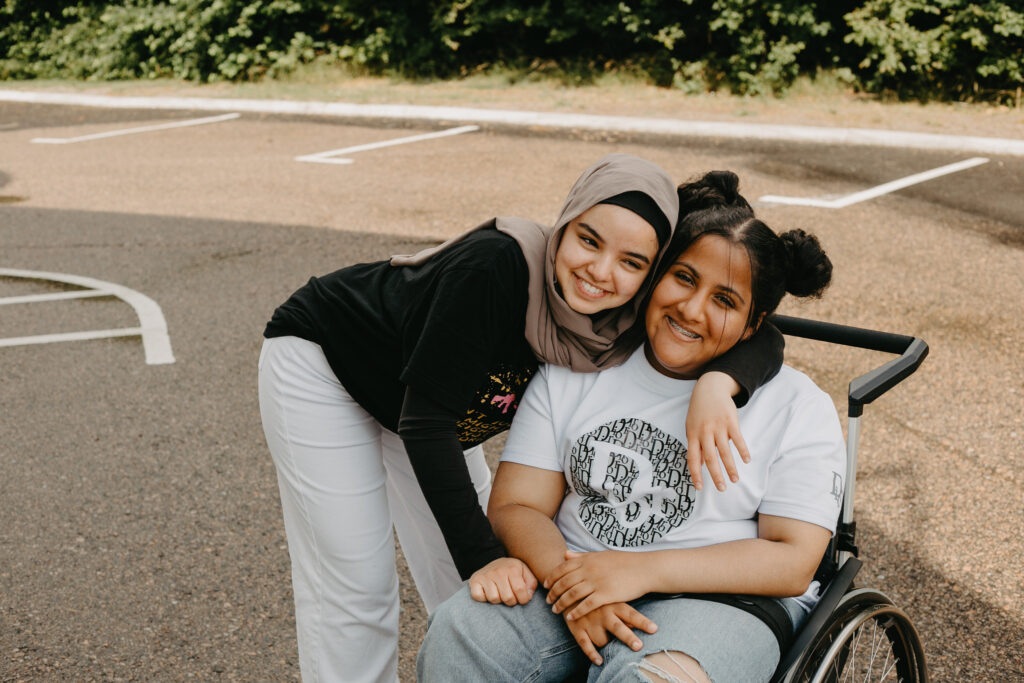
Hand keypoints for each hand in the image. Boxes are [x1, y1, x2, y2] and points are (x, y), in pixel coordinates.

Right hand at [468, 557, 537, 604]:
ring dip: (498, 600)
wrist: (494, 562)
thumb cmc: (512, 571)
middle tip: (511, 596)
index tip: (522, 598)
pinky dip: (483, 598)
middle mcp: (498, 571)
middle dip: (511, 602)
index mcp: (512, 568)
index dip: (523, 599)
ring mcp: (485, 576)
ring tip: (500, 593)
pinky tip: (488, 592)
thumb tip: (528, 595)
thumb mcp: (525, 572)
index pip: (520, 591)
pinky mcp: (474, 581)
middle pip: (508, 598)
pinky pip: (479, 597)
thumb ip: (531, 583)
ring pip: (494, 599)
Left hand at [544, 550, 646, 619]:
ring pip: (572, 594)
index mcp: (587, 559)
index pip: (562, 568)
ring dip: (561, 603)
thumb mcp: (600, 555)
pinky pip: (586, 605)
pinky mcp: (606, 594)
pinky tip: (570, 617)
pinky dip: (576, 612)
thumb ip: (581, 556)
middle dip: (553, 592)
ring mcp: (597, 582)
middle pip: (564, 582)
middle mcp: (589, 570)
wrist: (643, 568)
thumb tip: (565, 554)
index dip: (551, 577)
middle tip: (547, 601)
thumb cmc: (623, 562)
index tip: (545, 585)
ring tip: (555, 611)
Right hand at [564, 602, 657, 665]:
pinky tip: (599, 661)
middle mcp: (603, 613)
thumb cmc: (598, 598)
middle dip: (628, 637)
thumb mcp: (611, 599)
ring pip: (602, 640)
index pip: (631, 614)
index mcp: (614, 604)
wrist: (569, 589)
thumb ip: (624, 612)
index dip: (642, 622)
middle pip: (618, 627)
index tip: (654, 629)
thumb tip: (637, 624)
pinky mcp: (577, 628)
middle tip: (638, 646)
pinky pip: (585, 644)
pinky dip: (592, 654)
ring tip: (612, 649)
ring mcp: (589, 621)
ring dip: (608, 646)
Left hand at [686, 371, 749, 491]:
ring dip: (731, 467)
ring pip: (724, 451)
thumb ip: (696, 445)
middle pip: (710, 458)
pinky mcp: (730, 421)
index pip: (692, 459)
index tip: (699, 487)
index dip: (695, 474)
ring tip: (735, 480)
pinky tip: (746, 460)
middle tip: (722, 489)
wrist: (709, 388)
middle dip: (716, 475)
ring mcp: (718, 427)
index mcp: (692, 435)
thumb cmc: (699, 411)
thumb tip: (700, 465)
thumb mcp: (692, 427)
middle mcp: (704, 432)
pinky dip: (742, 450)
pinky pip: (737, 439)